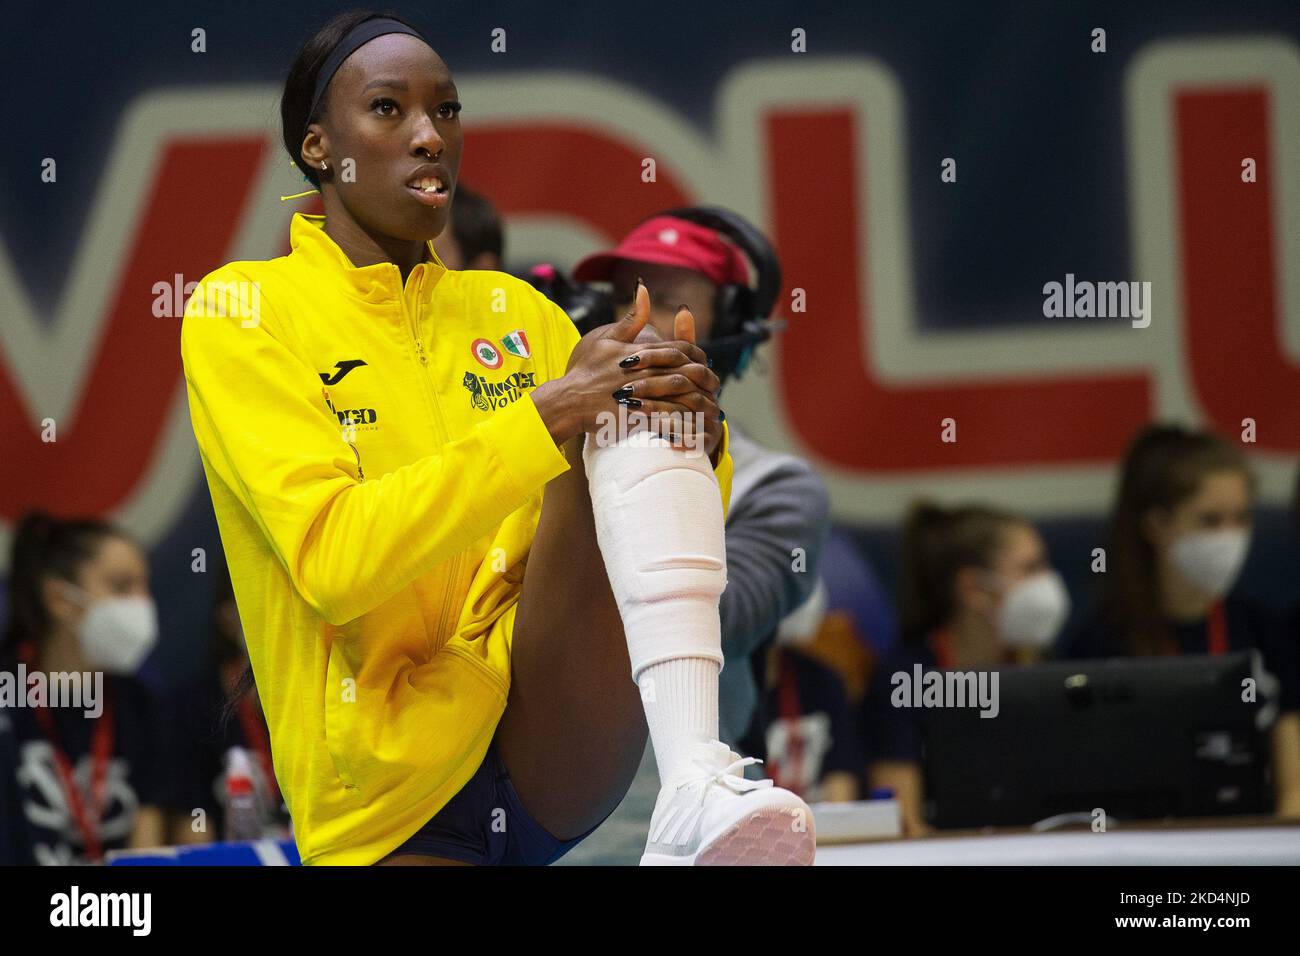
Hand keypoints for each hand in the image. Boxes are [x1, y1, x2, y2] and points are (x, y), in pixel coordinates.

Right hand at [531, 282, 722, 454]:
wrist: (569, 401)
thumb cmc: (587, 370)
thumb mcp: (607, 338)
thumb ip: (631, 318)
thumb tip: (644, 288)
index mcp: (640, 351)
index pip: (679, 349)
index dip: (697, 356)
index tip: (705, 363)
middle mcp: (644, 370)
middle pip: (685, 370)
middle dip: (705, 379)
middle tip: (716, 386)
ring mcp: (641, 393)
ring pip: (681, 394)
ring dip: (701, 401)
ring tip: (712, 408)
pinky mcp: (637, 415)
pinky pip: (669, 418)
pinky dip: (686, 421)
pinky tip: (696, 425)